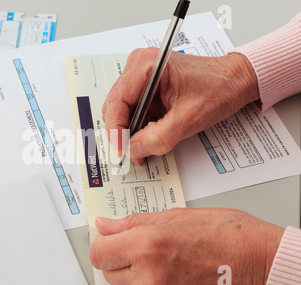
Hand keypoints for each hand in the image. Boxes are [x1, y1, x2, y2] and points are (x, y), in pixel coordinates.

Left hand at [89, 208, 283, 284]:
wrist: (260, 264)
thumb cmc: (228, 235)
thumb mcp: (175, 216)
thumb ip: (132, 223)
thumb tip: (105, 226)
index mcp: (147, 246)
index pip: (98, 253)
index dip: (101, 243)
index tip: (109, 237)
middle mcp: (149, 276)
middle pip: (108, 272)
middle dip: (116, 257)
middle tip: (136, 243)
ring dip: (134, 270)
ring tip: (161, 254)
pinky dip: (150, 282)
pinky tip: (171, 268)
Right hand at [102, 48, 259, 162]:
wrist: (236, 81)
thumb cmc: (219, 88)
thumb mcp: (189, 118)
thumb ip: (157, 138)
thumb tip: (133, 149)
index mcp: (147, 65)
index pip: (116, 102)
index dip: (115, 130)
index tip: (121, 150)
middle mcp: (140, 66)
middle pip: (116, 106)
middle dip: (123, 132)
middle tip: (132, 153)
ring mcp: (142, 76)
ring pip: (124, 111)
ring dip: (131, 131)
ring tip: (144, 147)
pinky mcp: (147, 86)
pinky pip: (135, 110)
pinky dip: (139, 126)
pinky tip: (149, 136)